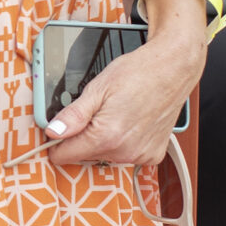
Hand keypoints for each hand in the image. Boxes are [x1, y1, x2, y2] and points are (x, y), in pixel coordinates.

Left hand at [43, 25, 203, 169]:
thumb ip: (73, 115)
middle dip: (82, 138)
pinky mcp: (153, 155)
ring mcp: (140, 155)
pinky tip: (129, 122)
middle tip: (94, 112)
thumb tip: (53, 131)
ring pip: (105, 156)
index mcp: (106, 136)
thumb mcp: (97, 88)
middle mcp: (124, 151)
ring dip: (103, 141)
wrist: (173, 69)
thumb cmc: (138, 73)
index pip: (64, 156)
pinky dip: (124, 142)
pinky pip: (126, 155)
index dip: (56, 142)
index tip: (58, 130)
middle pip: (84, 155)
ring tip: (115, 114)